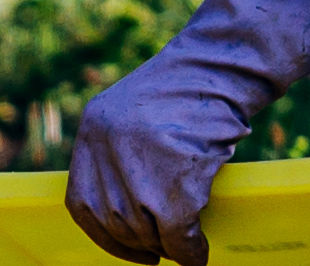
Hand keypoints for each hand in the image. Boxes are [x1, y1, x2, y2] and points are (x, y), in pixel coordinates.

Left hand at [61, 0, 309, 262]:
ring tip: (184, 245)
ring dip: (165, 245)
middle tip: (159, 246)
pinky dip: (190, 251)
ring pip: (145, 231)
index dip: (102, 233)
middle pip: (114, 219)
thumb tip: (124, 210)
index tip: (124, 245)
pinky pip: (177, 236)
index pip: (81, 202)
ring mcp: (138, 166)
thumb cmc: (195, 85)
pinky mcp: (174, 186)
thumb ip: (123, 150)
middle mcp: (107, 146)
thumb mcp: (140, 110)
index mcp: (95, 126)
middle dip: (138, 241)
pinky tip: (199, 254)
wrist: (228, 62)